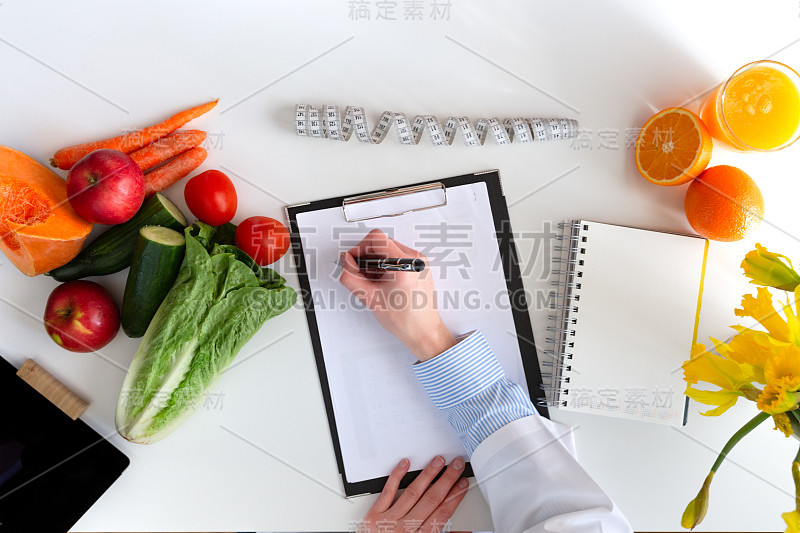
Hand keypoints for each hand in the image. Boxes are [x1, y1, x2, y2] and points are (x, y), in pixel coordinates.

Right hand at [339, 229, 456, 360]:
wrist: (424, 331)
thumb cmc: (405, 320)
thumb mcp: (370, 299)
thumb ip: (351, 277)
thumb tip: (345, 262)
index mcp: (404, 265)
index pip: (376, 239)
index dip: (359, 248)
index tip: (354, 260)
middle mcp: (415, 259)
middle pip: (382, 242)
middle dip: (367, 256)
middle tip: (361, 274)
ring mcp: (419, 262)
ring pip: (389, 248)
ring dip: (376, 261)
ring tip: (374, 281)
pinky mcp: (420, 266)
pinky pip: (398, 256)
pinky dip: (386, 265)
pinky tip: (383, 281)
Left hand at [357, 456, 468, 532]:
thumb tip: (462, 531)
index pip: (442, 513)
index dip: (455, 496)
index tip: (462, 483)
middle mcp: (406, 528)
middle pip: (431, 499)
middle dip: (446, 480)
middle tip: (455, 465)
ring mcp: (389, 520)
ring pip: (413, 493)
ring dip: (427, 475)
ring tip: (437, 462)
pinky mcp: (373, 515)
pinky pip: (387, 492)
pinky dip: (396, 476)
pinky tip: (405, 464)